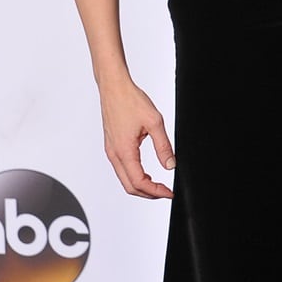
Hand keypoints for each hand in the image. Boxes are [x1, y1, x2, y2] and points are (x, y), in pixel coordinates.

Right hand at [99, 78, 175, 198]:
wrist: (113, 87)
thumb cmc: (130, 100)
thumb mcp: (154, 122)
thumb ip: (163, 146)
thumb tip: (170, 165)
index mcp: (124, 150)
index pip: (139, 182)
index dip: (155, 192)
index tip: (169, 192)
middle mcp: (114, 154)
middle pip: (129, 186)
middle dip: (148, 193)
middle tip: (165, 192)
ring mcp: (111, 151)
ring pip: (124, 179)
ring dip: (141, 186)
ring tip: (158, 185)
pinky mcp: (111, 146)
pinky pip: (121, 169)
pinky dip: (134, 176)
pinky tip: (146, 173)